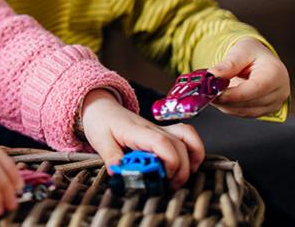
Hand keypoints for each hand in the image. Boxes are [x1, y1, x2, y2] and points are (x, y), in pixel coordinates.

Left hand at [80, 90, 204, 188]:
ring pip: (188, 139)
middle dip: (180, 170)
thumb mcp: (100, 141)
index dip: (168, 162)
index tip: (162, 177)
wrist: (102, 109)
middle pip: (178, 146)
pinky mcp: (164, 133)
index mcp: (137, 131)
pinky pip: (187, 137)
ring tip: (180, 177)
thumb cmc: (102, 123)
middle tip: (168, 185)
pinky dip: (194, 150)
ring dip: (192, 159)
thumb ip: (111, 157)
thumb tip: (119, 174)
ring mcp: (161, 130)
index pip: (161, 142)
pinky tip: (187, 165)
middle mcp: (153, 129)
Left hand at [209, 38, 289, 117]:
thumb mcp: (240, 51)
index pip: (255, 88)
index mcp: (275, 73)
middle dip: (225, 99)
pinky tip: (220, 97)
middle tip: (205, 92)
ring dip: (225, 104)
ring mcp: (274, 104)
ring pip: (244, 111)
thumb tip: (212, 76)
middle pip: (249, 102)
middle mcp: (279, 91)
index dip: (234, 94)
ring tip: (210, 93)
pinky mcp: (265, 111)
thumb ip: (228, 64)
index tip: (214, 93)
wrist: (260, 60)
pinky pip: (244, 113)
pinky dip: (229, 107)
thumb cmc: (252, 53)